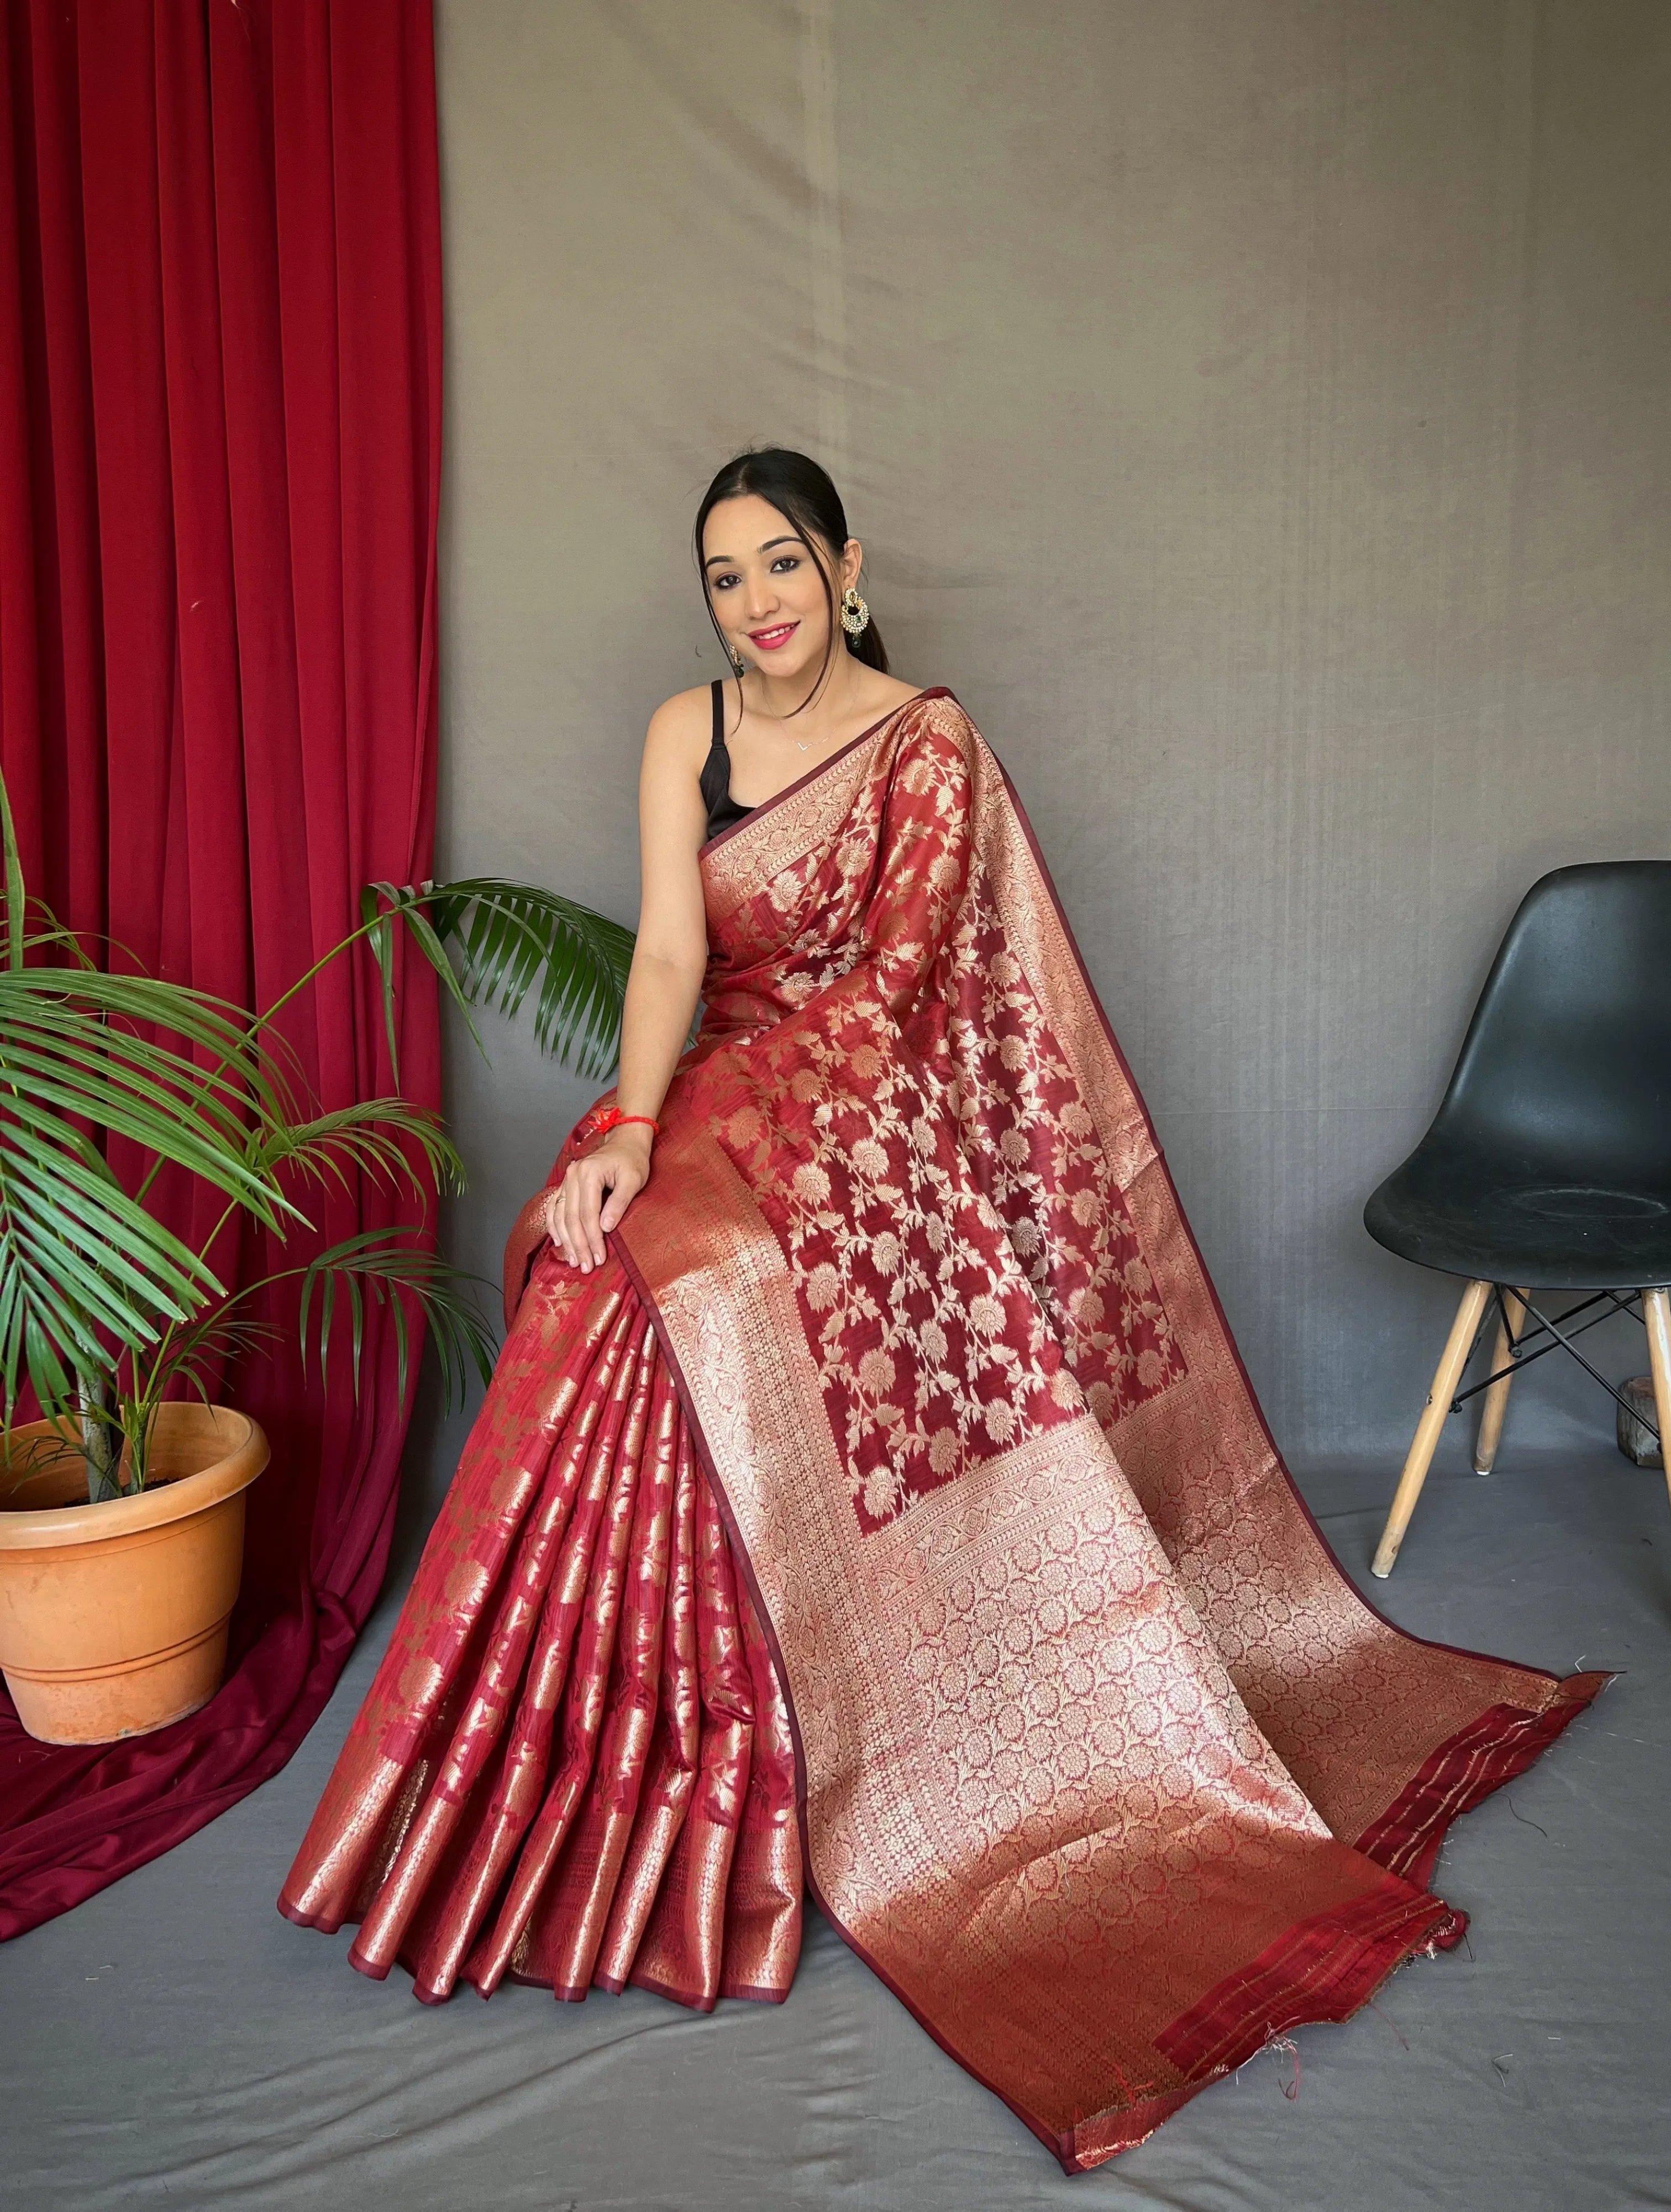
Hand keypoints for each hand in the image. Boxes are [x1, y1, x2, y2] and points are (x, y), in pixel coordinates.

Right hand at [543, 1133, 650, 1271]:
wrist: (625, 1140)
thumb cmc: (632, 1159)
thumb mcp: (633, 1179)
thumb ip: (619, 1203)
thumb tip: (605, 1228)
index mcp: (589, 1173)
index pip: (588, 1214)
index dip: (592, 1239)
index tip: (599, 1258)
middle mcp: (573, 1176)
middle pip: (571, 1218)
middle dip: (578, 1245)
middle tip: (585, 1267)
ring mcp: (567, 1179)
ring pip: (560, 1215)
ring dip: (566, 1240)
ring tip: (574, 1261)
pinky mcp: (566, 1184)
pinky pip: (555, 1207)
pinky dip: (554, 1226)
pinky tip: (559, 1242)